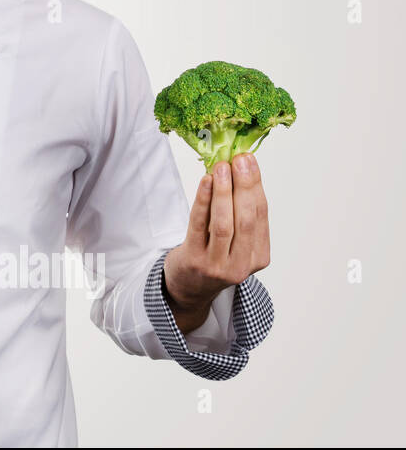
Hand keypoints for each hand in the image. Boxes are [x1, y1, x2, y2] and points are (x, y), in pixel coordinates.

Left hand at [163, 153, 270, 332]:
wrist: (189, 289)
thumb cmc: (213, 256)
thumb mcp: (235, 242)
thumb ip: (240, 214)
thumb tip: (241, 169)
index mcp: (259, 257)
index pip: (261, 216)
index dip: (256, 186)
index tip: (250, 161)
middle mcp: (241, 264)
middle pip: (246, 219)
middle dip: (244, 186)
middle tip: (240, 160)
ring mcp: (218, 265)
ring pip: (225, 224)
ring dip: (224, 192)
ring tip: (222, 167)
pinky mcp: (194, 260)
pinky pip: (199, 226)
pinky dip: (203, 201)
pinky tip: (205, 182)